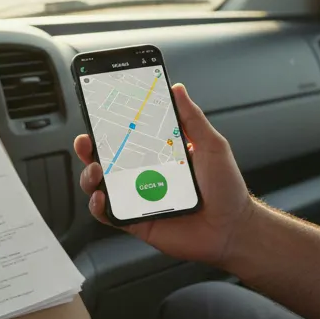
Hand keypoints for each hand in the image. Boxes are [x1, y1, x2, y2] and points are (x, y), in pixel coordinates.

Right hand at [74, 83, 255, 266]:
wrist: (232, 229)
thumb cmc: (226, 189)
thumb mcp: (212, 145)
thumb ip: (192, 118)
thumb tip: (177, 89)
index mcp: (159, 153)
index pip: (128, 135)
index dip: (109, 125)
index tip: (98, 112)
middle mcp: (144, 174)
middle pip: (106, 158)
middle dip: (89, 147)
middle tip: (87, 140)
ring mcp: (138, 197)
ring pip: (101, 184)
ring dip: (90, 174)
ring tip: (97, 169)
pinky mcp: (136, 220)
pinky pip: (108, 214)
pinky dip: (98, 206)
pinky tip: (101, 196)